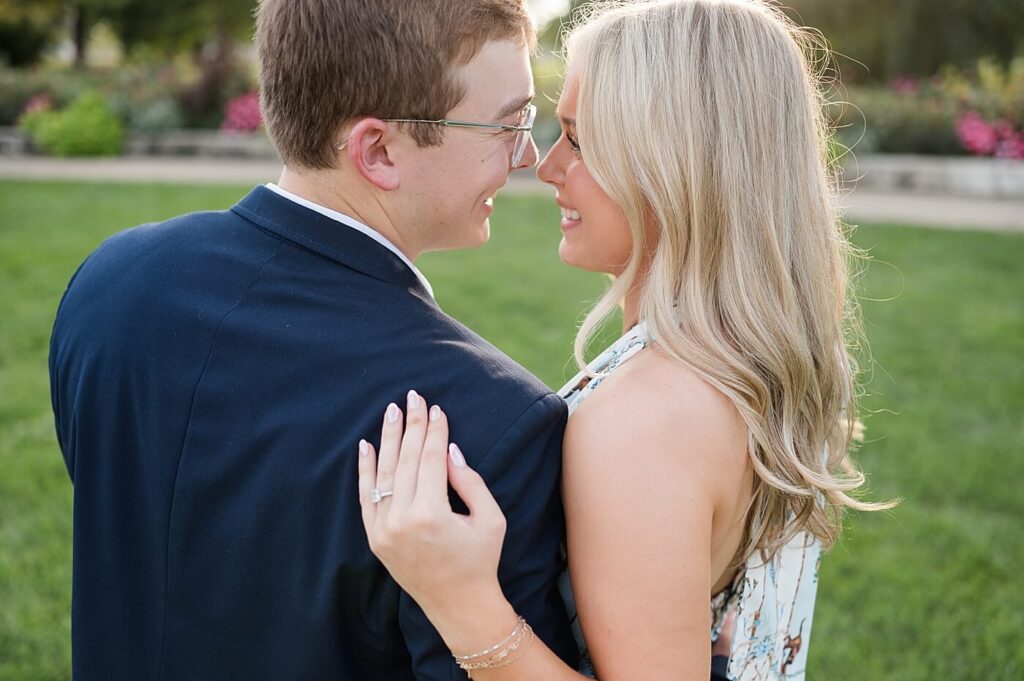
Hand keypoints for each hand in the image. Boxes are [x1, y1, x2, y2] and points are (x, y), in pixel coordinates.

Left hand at [357, 390, 509, 620]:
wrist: (458, 604)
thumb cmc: (480, 560)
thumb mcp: (490, 518)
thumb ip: (469, 481)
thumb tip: (448, 449)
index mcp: (431, 514)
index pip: (431, 459)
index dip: (435, 431)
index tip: (437, 408)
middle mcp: (401, 520)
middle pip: (407, 460)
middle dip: (412, 426)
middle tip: (414, 397)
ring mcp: (384, 530)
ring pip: (384, 473)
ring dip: (388, 439)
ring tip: (391, 411)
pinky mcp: (375, 537)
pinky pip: (366, 496)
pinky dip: (365, 469)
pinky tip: (367, 444)